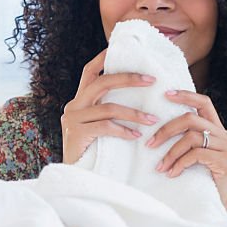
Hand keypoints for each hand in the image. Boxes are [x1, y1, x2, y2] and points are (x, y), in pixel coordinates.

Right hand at [60, 49, 158, 163]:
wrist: (74, 178)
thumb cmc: (93, 152)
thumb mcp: (100, 127)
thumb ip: (109, 111)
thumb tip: (140, 98)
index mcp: (79, 101)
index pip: (90, 72)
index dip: (103, 58)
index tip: (121, 48)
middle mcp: (73, 106)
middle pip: (102, 83)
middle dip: (129, 79)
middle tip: (152, 80)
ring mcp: (73, 119)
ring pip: (108, 107)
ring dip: (134, 113)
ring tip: (153, 119)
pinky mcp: (76, 134)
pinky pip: (105, 127)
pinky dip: (123, 130)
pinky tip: (136, 135)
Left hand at [146, 90, 226, 215]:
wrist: (214, 205)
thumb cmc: (198, 180)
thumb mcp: (192, 156)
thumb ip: (186, 140)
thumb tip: (157, 129)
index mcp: (218, 130)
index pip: (205, 104)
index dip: (186, 96)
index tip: (166, 94)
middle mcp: (226, 135)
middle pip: (191, 120)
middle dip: (166, 130)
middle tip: (149, 143)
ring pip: (192, 138)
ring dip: (171, 152)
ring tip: (160, 166)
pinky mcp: (226, 162)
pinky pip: (196, 155)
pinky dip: (180, 163)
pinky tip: (172, 173)